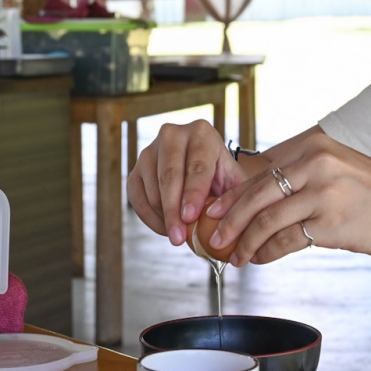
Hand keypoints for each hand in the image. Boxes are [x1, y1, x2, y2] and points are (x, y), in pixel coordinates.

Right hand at [127, 121, 246, 246]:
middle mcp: (172, 134)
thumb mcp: (234, 182)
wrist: (201, 169)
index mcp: (202, 133)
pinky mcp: (135, 168)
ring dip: (163, 216)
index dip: (193, 194)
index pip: (197, 166)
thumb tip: (232, 225)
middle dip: (173, 210)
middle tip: (178, 238)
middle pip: (169, 176)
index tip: (190, 217)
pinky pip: (136, 196)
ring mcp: (150, 150)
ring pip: (152, 188)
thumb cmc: (221, 177)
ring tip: (178, 236)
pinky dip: (148, 217)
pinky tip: (165, 229)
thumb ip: (235, 197)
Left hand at [202, 132, 370, 265]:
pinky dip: (267, 252)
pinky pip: (287, 240)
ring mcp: (324, 192)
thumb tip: (259, 200)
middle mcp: (316, 163)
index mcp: (313, 146)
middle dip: (228, 219)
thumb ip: (302, 176)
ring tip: (234, 255)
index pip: (261, 172)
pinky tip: (260, 259)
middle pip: (257, 194)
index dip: (232, 195)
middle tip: (213, 236)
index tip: (214, 211)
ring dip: (244, 241)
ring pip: (267, 219)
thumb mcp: (337, 167)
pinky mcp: (331, 222)